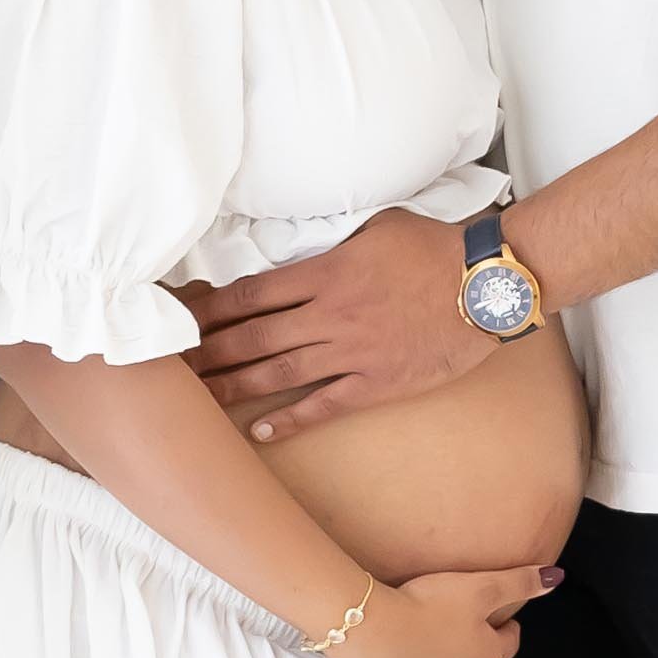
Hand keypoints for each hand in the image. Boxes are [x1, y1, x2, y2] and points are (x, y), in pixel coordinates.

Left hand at [179, 211, 500, 442]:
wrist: (485, 283)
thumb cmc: (434, 247)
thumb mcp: (377, 226)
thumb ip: (335, 242)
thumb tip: (307, 248)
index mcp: (326, 273)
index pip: (252, 293)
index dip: (212, 308)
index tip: (182, 319)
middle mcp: (330, 315)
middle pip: (254, 337)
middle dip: (209, 353)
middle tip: (172, 369)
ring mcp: (352, 352)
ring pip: (279, 374)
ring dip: (235, 387)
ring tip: (200, 401)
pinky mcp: (377, 383)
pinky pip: (325, 404)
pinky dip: (291, 419)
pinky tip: (260, 430)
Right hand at [340, 564, 564, 657]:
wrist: (375, 631)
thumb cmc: (430, 608)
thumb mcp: (482, 587)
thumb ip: (519, 582)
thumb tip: (555, 579)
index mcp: (486, 657)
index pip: (509, 643)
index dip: (510, 625)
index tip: (506, 613)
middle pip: (480, 656)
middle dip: (480, 637)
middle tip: (471, 613)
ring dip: (449, 647)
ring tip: (438, 621)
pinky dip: (421, 656)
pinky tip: (409, 637)